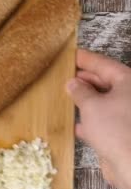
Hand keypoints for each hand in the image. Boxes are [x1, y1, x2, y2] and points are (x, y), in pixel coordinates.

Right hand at [66, 49, 130, 188]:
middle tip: (64, 76)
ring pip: (103, 102)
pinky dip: (89, 120)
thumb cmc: (115, 128)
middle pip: (105, 82)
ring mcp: (127, 115)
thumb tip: (73, 83)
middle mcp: (130, 96)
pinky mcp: (122, 133)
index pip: (104, 64)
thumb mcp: (91, 105)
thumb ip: (80, 92)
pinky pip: (102, 120)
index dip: (85, 59)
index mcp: (128, 82)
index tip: (71, 55)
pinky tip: (75, 123)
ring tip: (66, 96)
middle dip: (85, 80)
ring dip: (85, 100)